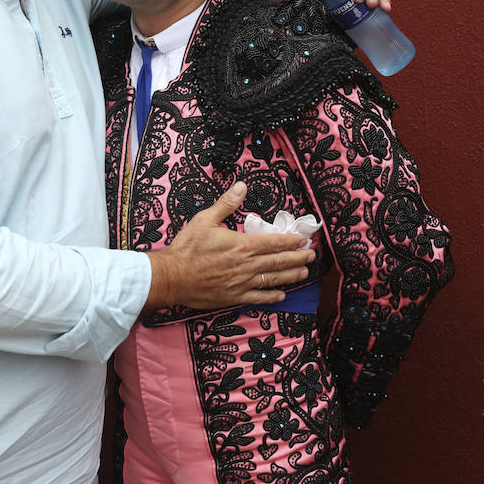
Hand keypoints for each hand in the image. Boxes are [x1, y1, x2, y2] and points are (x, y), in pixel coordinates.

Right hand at [144, 182, 314, 310]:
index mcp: (242, 244)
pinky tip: (281, 295)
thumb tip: (241, 186)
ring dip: (291, 275)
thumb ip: (226, 204)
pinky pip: (258, 297)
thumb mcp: (204, 219)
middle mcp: (246, 265)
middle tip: (311, 255)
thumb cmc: (186, 248)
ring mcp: (242, 283)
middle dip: (297, 258)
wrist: (171, 277)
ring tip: (304, 273)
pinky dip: (272, 296)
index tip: (303, 239)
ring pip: (273, 279)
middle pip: (278, 261)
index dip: (291, 241)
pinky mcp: (234, 296)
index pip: (274, 242)